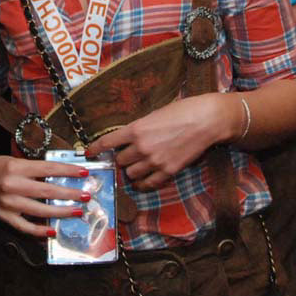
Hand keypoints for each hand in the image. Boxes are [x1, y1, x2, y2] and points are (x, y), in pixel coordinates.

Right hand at [0, 151, 89, 237]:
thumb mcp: (17, 161)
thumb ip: (36, 169)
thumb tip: (61, 177)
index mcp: (17, 167)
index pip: (48, 169)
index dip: (67, 171)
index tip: (83, 173)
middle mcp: (12, 185)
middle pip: (47, 191)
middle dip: (69, 194)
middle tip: (86, 195)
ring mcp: (8, 203)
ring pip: (39, 210)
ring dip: (60, 212)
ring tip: (76, 211)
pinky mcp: (4, 216)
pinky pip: (24, 226)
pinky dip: (39, 231)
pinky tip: (52, 231)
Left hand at [85, 94, 231, 189]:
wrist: (206, 120)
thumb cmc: (182, 111)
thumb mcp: (154, 115)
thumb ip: (139, 129)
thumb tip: (128, 139)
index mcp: (136, 129)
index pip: (107, 142)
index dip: (95, 149)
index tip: (88, 153)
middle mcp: (141, 147)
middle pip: (120, 161)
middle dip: (122, 159)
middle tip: (128, 156)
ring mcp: (154, 161)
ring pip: (131, 174)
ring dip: (132, 171)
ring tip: (139, 166)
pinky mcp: (168, 171)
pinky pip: (148, 184)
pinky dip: (143, 183)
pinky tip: (144, 180)